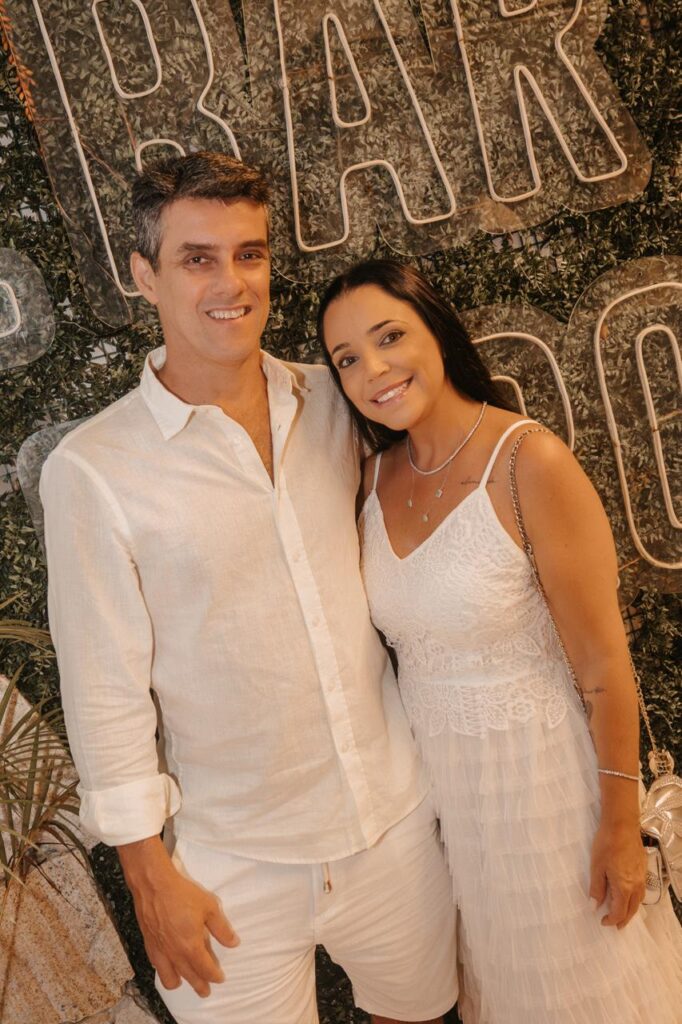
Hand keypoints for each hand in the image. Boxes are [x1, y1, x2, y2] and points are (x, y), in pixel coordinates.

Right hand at [118, 837, 238, 995]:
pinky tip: (169, 966)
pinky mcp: (149, 945)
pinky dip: (165, 971)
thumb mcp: (210, 907)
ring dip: (181, 982)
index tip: (220, 978)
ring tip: (187, 980)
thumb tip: (233, 943)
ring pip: (170, 978)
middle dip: (200, 985)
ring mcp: (160, 952)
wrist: (154, 885)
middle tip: (206, 991)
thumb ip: (222, 928)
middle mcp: (175, 954)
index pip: (205, 969)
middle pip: (189, 977)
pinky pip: (157, 967)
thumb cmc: (183, 894)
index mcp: (191, 947)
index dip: (214, 976)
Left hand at [589, 820, 645, 928]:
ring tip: (623, 913)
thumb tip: (594, 907)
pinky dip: (635, 898)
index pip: (619, 911)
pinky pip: (641, 890)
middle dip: (623, 919)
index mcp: (624, 887)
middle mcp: (636, 885)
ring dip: (631, 910)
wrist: (622, 825)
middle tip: (615, 925)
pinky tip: (629, 894)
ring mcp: (642, 876)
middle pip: (632, 909)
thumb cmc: (606, 845)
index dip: (611, 919)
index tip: (603, 921)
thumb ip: (596, 888)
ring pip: (639, 900)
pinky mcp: (643, 868)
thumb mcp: (596, 867)